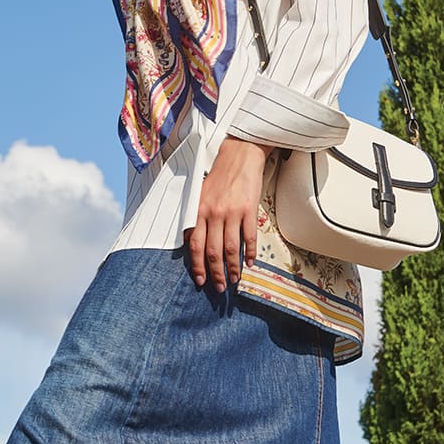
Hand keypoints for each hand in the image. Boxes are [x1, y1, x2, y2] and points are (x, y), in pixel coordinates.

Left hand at [185, 137, 272, 291]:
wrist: (240, 156)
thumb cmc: (219, 177)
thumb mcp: (200, 196)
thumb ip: (196, 218)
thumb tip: (193, 244)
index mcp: (199, 211)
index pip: (196, 245)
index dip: (197, 266)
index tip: (200, 280)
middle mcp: (214, 213)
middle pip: (213, 252)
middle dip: (216, 273)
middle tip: (220, 287)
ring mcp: (232, 212)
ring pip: (231, 248)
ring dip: (233, 267)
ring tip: (235, 279)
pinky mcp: (249, 210)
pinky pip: (249, 237)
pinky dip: (249, 253)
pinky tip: (250, 263)